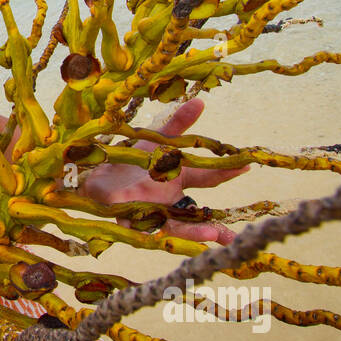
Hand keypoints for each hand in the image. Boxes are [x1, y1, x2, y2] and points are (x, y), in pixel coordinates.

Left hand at [80, 98, 248, 244]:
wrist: (93, 169)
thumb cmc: (130, 159)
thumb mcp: (156, 140)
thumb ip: (177, 125)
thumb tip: (201, 102)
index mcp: (178, 179)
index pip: (208, 177)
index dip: (227, 171)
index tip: (248, 165)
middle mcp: (166, 199)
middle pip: (192, 215)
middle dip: (210, 226)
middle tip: (230, 236)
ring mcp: (147, 208)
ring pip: (170, 226)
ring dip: (189, 233)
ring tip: (208, 237)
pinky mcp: (123, 212)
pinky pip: (135, 224)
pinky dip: (143, 228)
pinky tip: (151, 232)